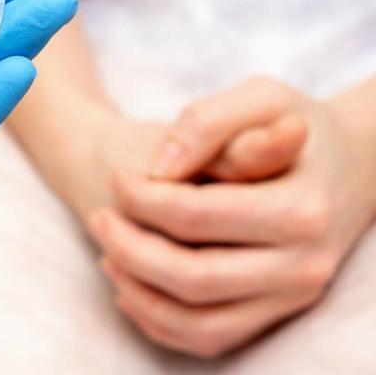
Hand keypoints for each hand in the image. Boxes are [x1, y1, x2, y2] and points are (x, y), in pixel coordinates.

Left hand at [90, 77, 375, 357]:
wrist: (337, 165)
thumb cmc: (285, 124)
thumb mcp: (259, 97)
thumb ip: (209, 122)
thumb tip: (165, 167)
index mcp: (303, 210)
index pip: (195, 217)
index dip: (138, 198)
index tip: (116, 176)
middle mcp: (304, 266)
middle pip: (193, 278)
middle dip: (129, 250)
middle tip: (99, 218)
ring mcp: (290, 300)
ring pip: (197, 322)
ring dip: (137, 291)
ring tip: (108, 252)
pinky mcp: (273, 318)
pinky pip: (205, 338)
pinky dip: (157, 318)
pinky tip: (130, 281)